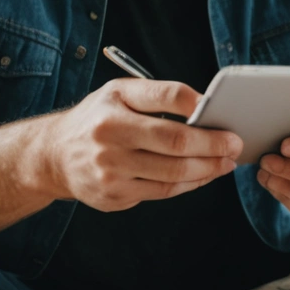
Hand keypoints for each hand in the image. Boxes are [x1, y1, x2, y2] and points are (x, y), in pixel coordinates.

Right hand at [32, 79, 241, 211]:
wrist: (53, 156)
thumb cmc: (97, 118)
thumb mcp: (118, 93)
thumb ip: (158, 95)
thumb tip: (204, 105)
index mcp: (112, 107)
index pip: (165, 99)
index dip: (198, 106)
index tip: (223, 113)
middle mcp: (108, 139)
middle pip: (175, 143)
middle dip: (213, 145)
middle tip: (235, 144)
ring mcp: (110, 172)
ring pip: (173, 174)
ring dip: (207, 169)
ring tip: (226, 162)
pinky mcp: (114, 196)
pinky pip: (163, 192)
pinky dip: (190, 184)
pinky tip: (204, 175)